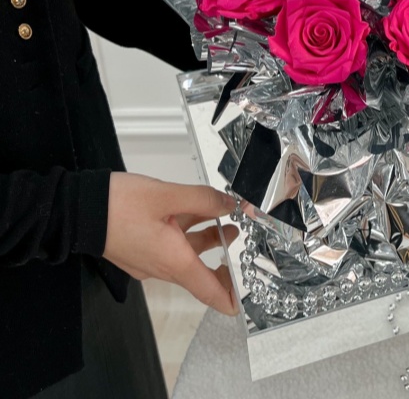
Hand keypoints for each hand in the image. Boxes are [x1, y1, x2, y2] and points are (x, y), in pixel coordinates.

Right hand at [104, 172, 239, 315]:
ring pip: (186, 255)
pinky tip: (197, 213)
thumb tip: (228, 204)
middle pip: (199, 274)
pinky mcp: (139, 248)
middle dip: (223, 262)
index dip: (229, 296)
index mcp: (172, 260)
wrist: (75, 210)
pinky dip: (188, 234)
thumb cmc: (117, 206)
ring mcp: (148, 259)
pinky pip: (171, 246)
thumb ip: (203, 199)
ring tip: (228, 222)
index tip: (244, 300)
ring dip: (208, 241)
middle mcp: (160, 266)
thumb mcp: (167, 196)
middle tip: (242, 248)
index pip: (207, 290)